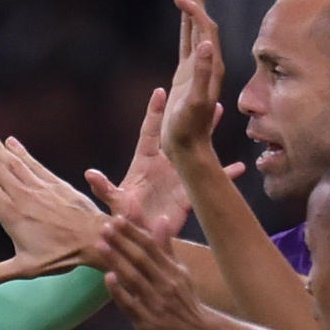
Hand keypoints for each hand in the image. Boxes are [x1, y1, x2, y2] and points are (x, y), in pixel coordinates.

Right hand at [0, 127, 105, 292]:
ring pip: (14, 162)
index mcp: (12, 215)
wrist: (95, 239)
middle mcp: (24, 197)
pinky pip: (34, 164)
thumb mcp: (25, 268)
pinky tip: (13, 141)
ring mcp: (40, 188)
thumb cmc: (60, 256)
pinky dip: (22, 151)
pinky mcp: (55, 184)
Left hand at [83, 85, 245, 231]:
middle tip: (198, 91)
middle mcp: (164, 165)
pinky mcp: (189, 193)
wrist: (140, 239)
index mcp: (144, 162)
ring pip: (196, 149)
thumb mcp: (116, 203)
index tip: (161, 91)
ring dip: (208, 132)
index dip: (155, 112)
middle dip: (187, 113)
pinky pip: (208, 180)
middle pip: (178, 133)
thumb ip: (105, 188)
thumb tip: (90, 173)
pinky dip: (224, 174)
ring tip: (220, 110)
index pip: (150, 131)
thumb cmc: (124, 219)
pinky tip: (240, 168)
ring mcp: (178, 177)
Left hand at [95, 213, 212, 329]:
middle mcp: (166, 285)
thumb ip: (167, 248)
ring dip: (117, 261)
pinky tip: (108, 277)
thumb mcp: (180, 273)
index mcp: (173, 271)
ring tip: (101, 245)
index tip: (118, 219)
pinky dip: (119, 291)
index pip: (151, 247)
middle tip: (104, 227)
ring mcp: (156, 304)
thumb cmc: (185, 301)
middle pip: (141, 259)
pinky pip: (131, 305)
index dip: (134, 232)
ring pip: (134, 279)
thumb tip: (162, 219)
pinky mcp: (148, 322)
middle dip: (122, 242)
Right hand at [161, 0, 227, 160]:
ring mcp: (197, 67)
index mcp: (212, 66)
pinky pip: (186, 42)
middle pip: (203, 23)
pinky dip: (185, 25)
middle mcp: (208, 63)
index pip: (205, 30)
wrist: (189, 148)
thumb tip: (205, 44)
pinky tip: (181, 14)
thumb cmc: (190, 129)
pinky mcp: (186, 74)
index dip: (194, 12)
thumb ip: (201, 73)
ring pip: (195, 30)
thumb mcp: (195, 102)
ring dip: (191, 7)